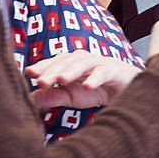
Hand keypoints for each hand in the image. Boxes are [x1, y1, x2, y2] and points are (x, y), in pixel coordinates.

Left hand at [25, 52, 141, 108]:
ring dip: (72, 70)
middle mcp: (85, 60)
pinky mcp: (115, 70)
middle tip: (41, 80)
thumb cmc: (99, 90)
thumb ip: (54, 96)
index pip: (55, 62)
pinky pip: (104, 72)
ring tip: (60, 79)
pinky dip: (95, 78)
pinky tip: (87, 86)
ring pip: (84, 63)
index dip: (43, 66)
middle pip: (67, 61)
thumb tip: (32, 96)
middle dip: (53, 70)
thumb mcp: (73, 97)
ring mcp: (100, 63)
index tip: (29, 73)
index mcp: (72, 64)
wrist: (129, 90)